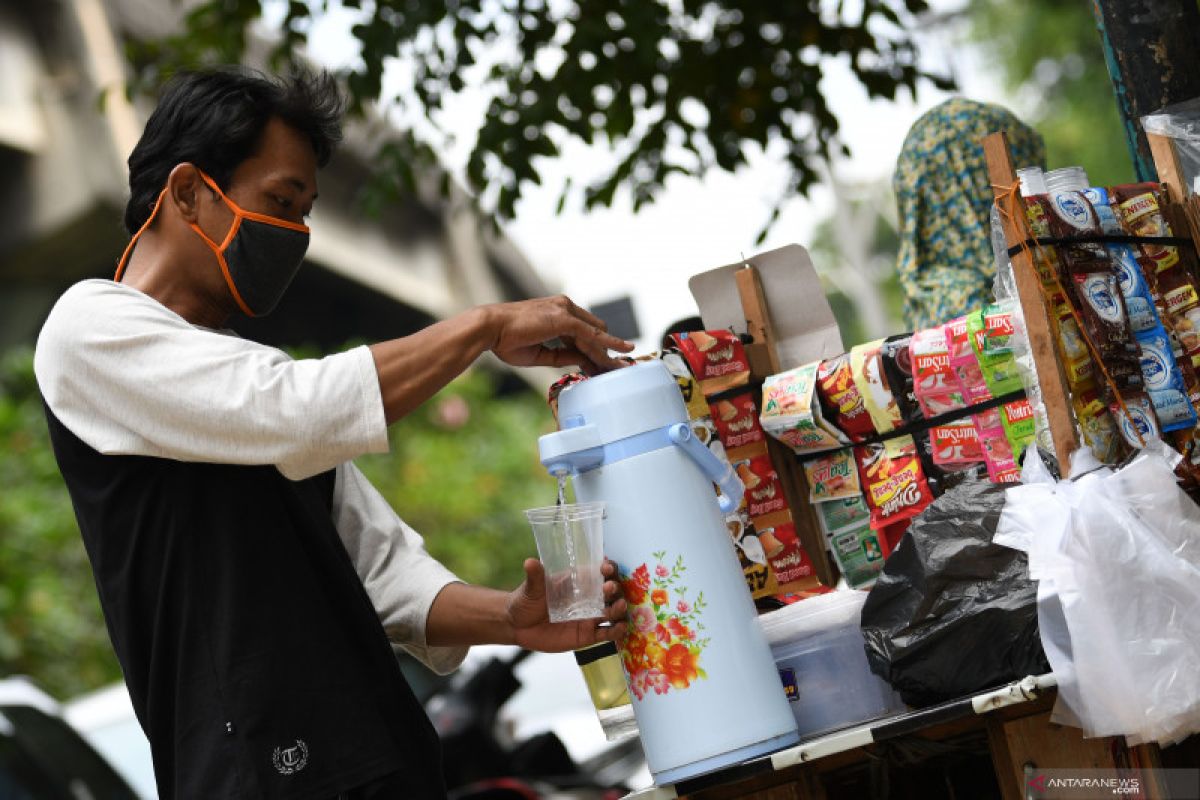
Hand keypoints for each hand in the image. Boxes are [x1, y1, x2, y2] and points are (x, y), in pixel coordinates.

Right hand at [484, 296, 633, 374]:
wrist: (490, 329)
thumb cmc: (507, 340)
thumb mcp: (541, 353)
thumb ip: (563, 355)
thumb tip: (583, 361)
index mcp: (556, 312)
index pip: (583, 331)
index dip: (593, 349)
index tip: (601, 365)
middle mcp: (564, 307)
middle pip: (594, 331)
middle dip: (604, 351)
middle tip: (613, 370)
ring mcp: (565, 310)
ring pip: (595, 334)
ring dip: (608, 353)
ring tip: (621, 368)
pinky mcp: (565, 318)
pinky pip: (591, 336)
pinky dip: (604, 347)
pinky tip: (616, 357)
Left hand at [506, 558, 627, 652]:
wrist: (518, 626)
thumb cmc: (526, 600)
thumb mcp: (531, 588)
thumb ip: (535, 577)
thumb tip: (530, 562)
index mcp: (579, 582)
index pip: (599, 572)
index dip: (608, 568)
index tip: (606, 567)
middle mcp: (589, 598)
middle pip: (610, 592)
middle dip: (614, 589)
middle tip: (609, 588)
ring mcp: (590, 617)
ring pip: (613, 612)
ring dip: (619, 609)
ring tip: (620, 606)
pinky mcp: (588, 635)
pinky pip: (606, 633)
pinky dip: (616, 631)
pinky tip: (619, 628)